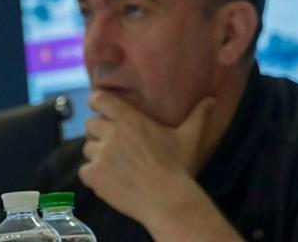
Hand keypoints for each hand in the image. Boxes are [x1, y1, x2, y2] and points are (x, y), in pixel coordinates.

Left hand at [78, 92, 214, 223]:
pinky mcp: (93, 175)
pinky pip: (84, 170)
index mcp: (130, 119)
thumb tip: (212, 99)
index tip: (104, 109)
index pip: (99, 100)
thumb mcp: (189, 137)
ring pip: (87, 148)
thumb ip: (198, 115)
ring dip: (97, 153)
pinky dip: (93, 174)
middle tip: (114, 142)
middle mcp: (112, 133)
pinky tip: (109, 178)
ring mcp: (100, 155)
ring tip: (113, 163)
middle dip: (99, 131)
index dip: (98, 103)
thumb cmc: (177, 165)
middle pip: (90, 124)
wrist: (165, 198)